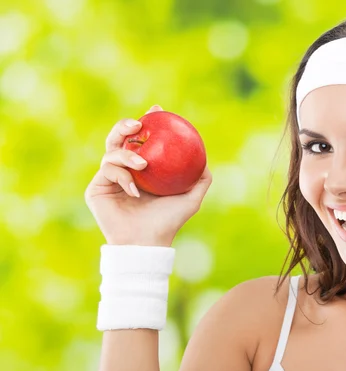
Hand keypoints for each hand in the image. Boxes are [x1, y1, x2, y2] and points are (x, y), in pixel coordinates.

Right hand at [84, 105, 211, 246]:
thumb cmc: (169, 222)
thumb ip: (200, 180)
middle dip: (125, 125)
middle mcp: (125, 170)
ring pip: (111, 151)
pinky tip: (134, 189)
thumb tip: (206, 160)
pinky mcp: (96, 189)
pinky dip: (122, 176)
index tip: (157, 110)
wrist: (146, 243)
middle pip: (120, 138)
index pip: (143, 139)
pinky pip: (107, 170)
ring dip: (127, 154)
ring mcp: (109, 179)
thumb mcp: (191, 199)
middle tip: (138, 124)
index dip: (148, 120)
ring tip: (142, 164)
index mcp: (144, 169)